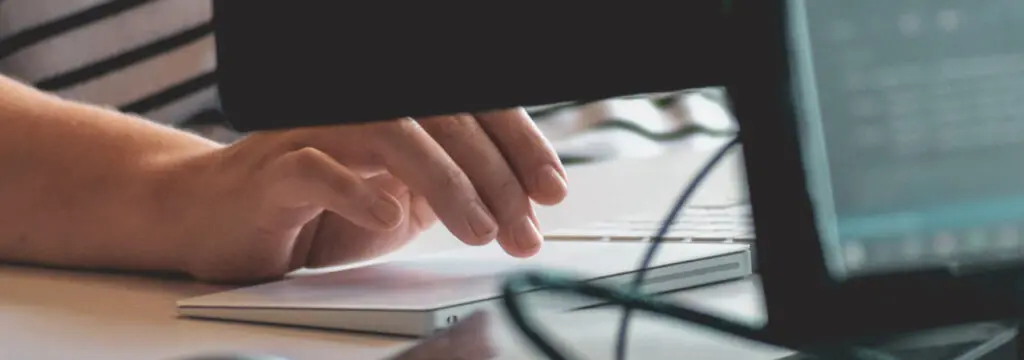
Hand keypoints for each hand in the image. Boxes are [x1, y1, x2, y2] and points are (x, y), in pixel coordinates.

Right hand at [164, 108, 566, 281]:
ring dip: (447, 184)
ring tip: (479, 229)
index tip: (551, 190)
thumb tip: (521, 199)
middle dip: (496, 177)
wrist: (220, 220)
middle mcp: (361, 108)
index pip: (472, 111)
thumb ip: (452, 188)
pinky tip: (388, 217)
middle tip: (524, 228)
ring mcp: (316, 131)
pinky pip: (319, 168)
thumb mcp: (402, 200)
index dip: (519, 145)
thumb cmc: (315, 208)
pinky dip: (358, 190)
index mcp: (399, 113)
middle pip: (445, 119)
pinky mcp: (274, 167)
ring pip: (394, 134)